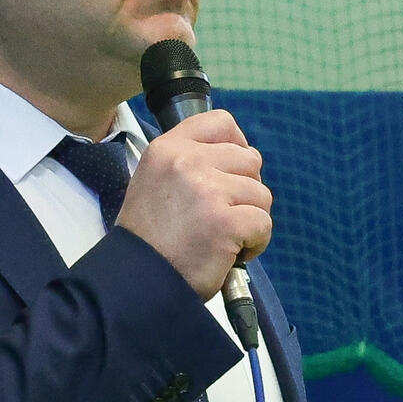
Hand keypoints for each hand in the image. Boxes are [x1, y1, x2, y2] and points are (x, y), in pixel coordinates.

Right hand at [113, 109, 271, 297]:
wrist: (138, 279)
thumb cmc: (150, 238)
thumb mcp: (155, 181)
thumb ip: (190, 162)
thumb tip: (239, 156)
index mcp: (168, 148)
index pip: (221, 122)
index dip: (237, 145)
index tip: (232, 172)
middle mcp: (187, 161)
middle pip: (249, 160)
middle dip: (246, 190)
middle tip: (225, 215)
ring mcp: (208, 190)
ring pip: (261, 193)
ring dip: (250, 218)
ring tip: (225, 238)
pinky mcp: (226, 221)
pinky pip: (263, 223)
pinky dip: (255, 243)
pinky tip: (232, 254)